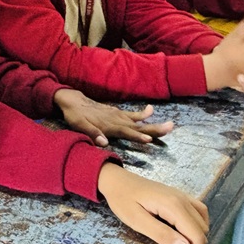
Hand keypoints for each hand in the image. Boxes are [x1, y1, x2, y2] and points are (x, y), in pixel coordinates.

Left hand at [54, 90, 173, 145]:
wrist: (73, 101)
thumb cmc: (75, 115)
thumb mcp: (79, 125)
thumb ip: (92, 133)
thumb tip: (104, 142)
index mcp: (109, 125)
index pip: (127, 132)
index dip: (137, 136)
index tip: (149, 139)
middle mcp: (117, 119)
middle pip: (138, 126)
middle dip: (154, 129)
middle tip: (170, 128)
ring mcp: (118, 115)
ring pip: (139, 121)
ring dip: (154, 123)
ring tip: (169, 125)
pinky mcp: (116, 112)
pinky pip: (132, 114)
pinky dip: (142, 114)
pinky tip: (151, 110)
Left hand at [98, 163, 208, 243]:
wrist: (116, 179)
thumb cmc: (122, 199)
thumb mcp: (137, 220)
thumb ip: (162, 234)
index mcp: (173, 205)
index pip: (196, 236)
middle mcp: (183, 200)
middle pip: (200, 233)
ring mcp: (182, 197)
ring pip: (200, 225)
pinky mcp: (178, 198)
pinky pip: (197, 215)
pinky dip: (195, 231)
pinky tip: (186, 242)